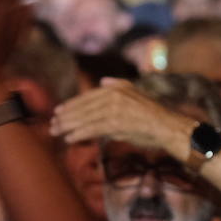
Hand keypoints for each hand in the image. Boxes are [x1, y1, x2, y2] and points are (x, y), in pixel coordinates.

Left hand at [50, 78, 188, 151]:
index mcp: (116, 88)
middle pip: (83, 107)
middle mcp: (114, 95)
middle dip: (66, 116)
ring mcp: (115, 109)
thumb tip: (103, 81)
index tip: (58, 111)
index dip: (71, 104)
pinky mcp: (116, 123)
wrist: (167, 127)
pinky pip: (93, 128)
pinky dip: (79, 134)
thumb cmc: (151, 116)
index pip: (88, 96)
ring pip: (85, 118)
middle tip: (52, 124)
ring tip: (56, 133)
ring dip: (68, 126)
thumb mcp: (135, 94)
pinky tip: (69, 139)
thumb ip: (118, 85)